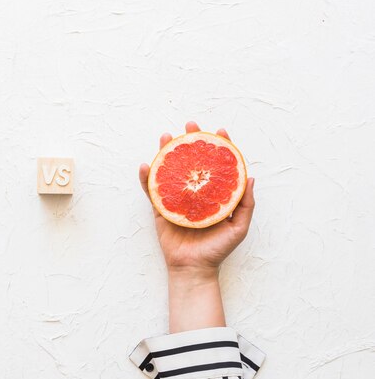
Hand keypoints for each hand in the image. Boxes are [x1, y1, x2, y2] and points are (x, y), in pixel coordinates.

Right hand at [138, 121, 255, 278]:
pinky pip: (151, 191)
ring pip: (170, 170)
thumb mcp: (239, 227)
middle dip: (190, 141)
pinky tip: (145, 165)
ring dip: (166, 152)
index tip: (219, 131)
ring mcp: (176, 199)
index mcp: (213, 194)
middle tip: (189, 125)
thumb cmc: (218, 250)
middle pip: (191, 161)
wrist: (194, 268)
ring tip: (166, 136)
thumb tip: (249, 176)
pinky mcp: (160, 209)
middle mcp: (195, 192)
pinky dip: (146, 178)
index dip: (219, 147)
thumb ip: (245, 204)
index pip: (216, 165)